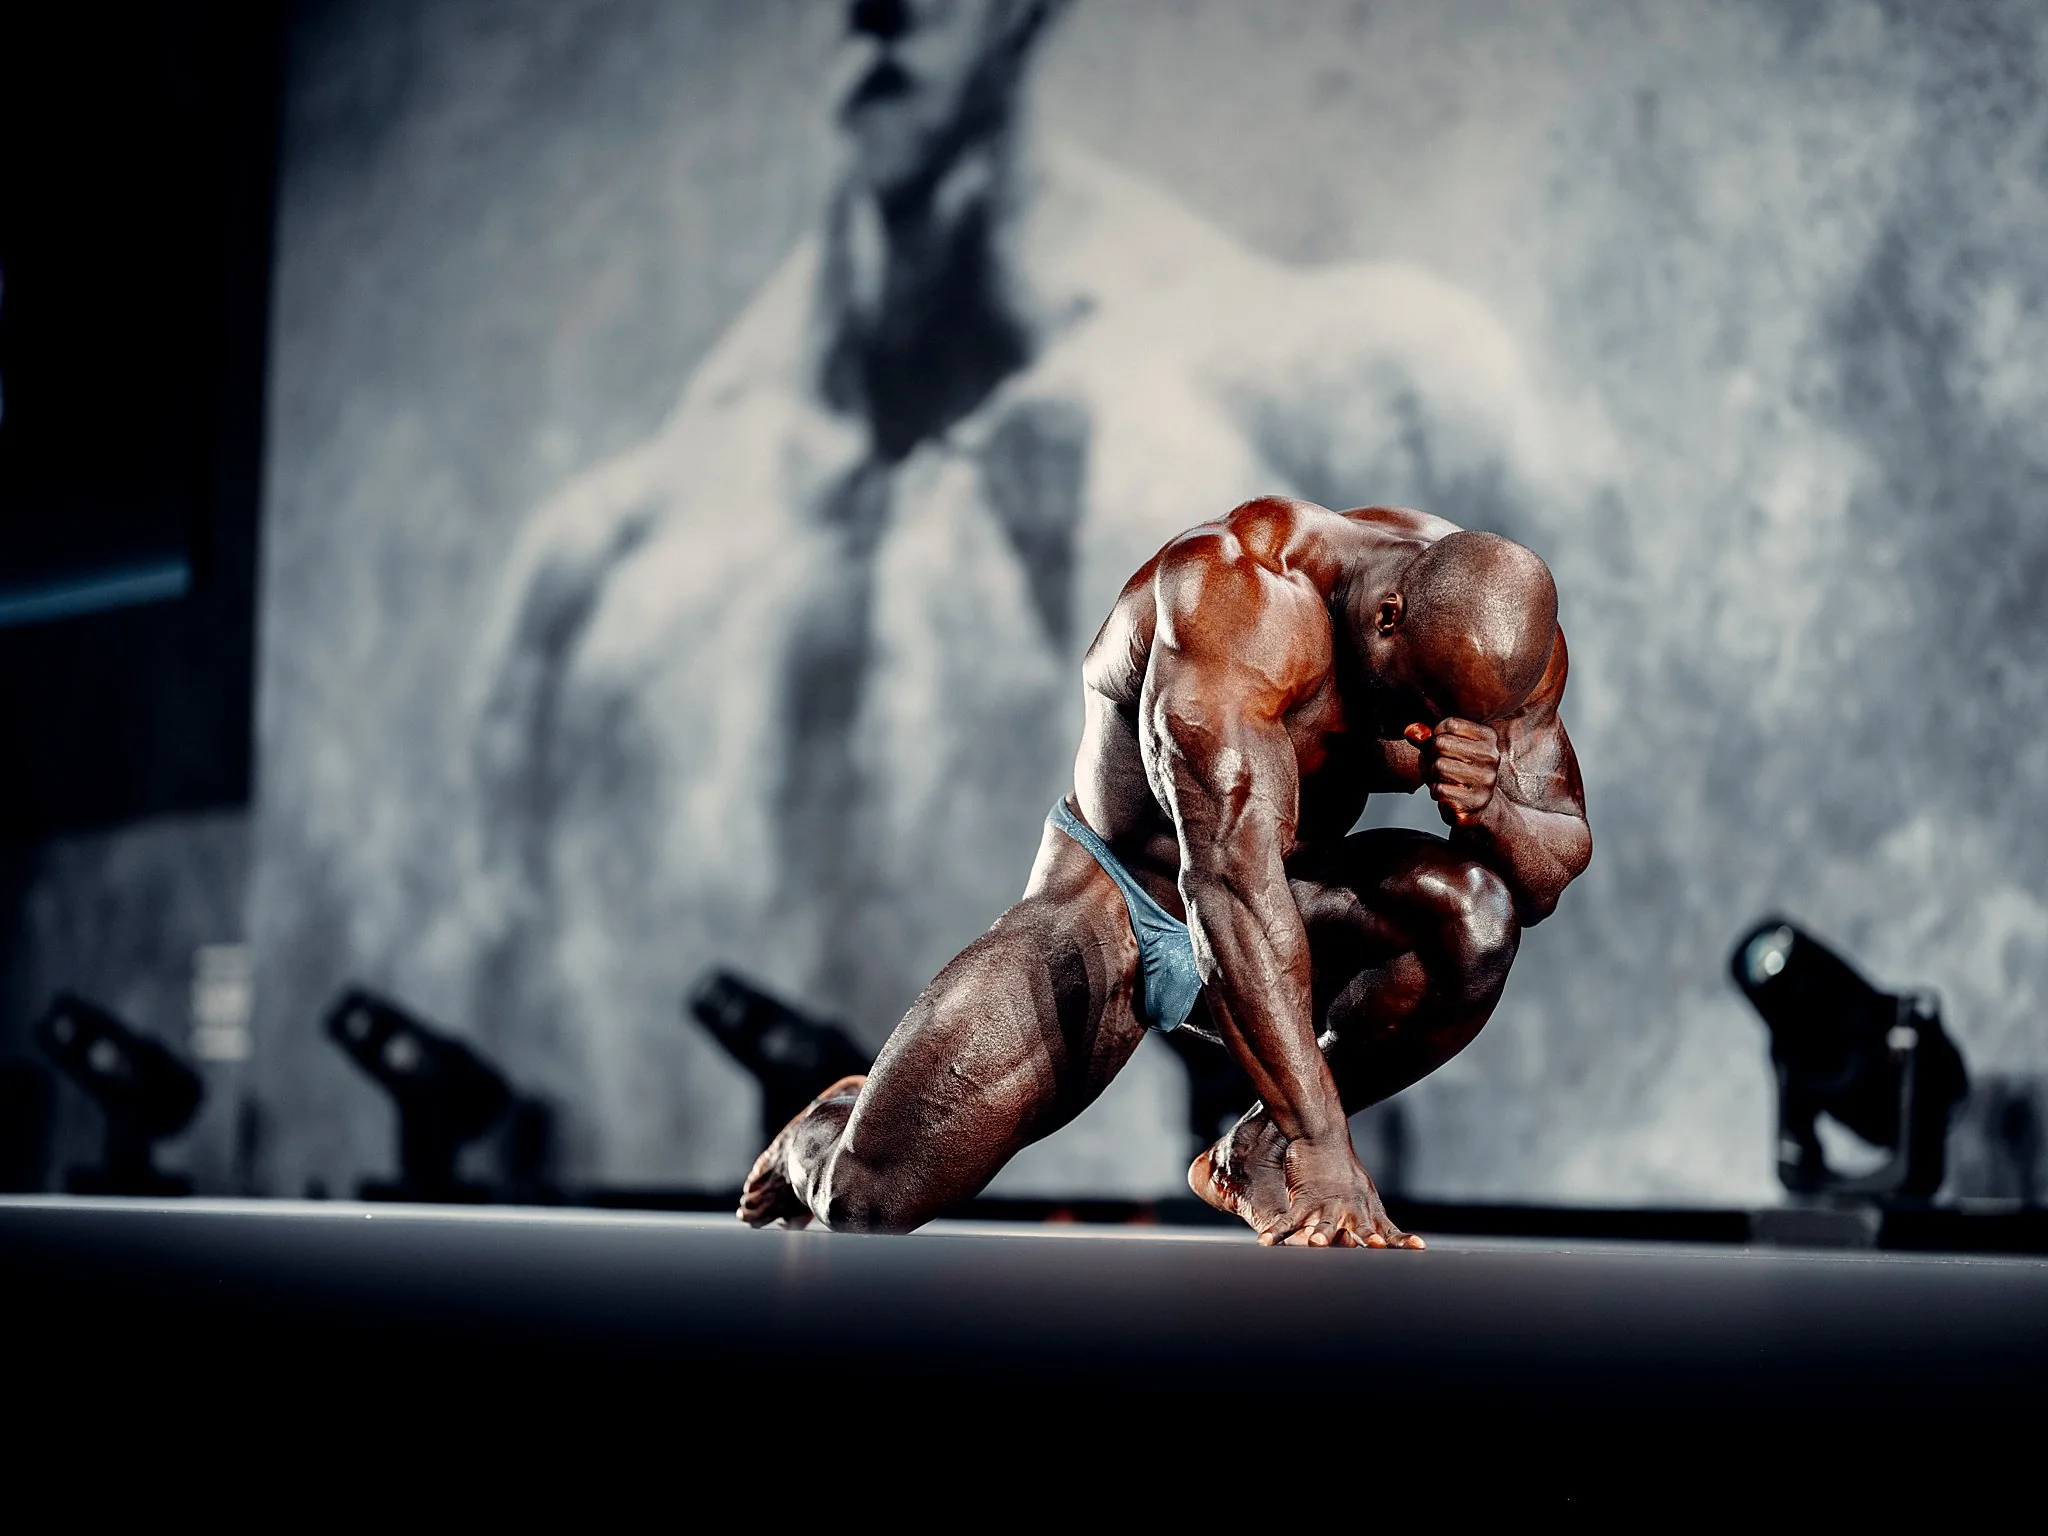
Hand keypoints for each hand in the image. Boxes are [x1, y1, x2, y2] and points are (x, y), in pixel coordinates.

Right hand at [1259, 1136, 1423, 1248]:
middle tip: (1375, 1247)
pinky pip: (1289, 1219)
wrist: (1322, 1137)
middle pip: (1361, 1229)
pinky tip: (1266, 1243)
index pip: (1389, 1230)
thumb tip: (1376, 1242)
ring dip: (1320, 1235)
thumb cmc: (1343, 1170)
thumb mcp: (1364, 1194)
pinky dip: (1277, 1232)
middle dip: (1367, 1239)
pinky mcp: (1303, 1198)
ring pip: (1324, 1223)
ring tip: (1314, 1244)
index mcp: (1368, 1210)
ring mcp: (1326, 1204)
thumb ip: (1370, 1219)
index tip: (1419, 1247)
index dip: (1403, 1240)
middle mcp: (1351, 1209)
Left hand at [1405, 717, 1499, 828]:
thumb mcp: (1444, 750)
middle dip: (1433, 757)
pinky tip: (1448, 794)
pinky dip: (1436, 792)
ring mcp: (1485, 780)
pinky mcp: (1474, 801)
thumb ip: (1427, 738)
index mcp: (1488, 737)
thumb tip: (1410, 730)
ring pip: (1439, 766)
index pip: (1451, 723)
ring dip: (1434, 775)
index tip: (1442, 747)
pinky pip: (1439, 789)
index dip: (1436, 735)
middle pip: (1442, 743)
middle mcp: (1491, 756)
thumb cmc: (1458, 773)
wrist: (1478, 807)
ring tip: (1446, 780)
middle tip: (1443, 767)